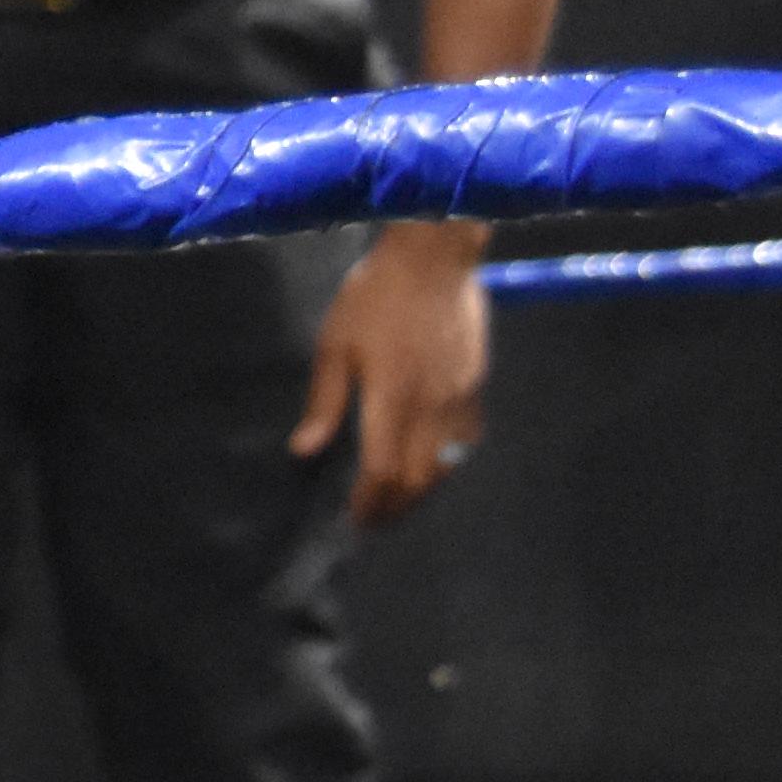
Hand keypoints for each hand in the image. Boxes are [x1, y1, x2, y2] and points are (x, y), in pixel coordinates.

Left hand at [293, 223, 491, 526]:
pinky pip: (466, 442)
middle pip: (418, 478)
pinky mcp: (476, 386)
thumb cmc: (374, 296)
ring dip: (422, 491)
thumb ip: (324, 401)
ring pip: (447, 466)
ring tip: (399, 503)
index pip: (383, 471)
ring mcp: (460, 399)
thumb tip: (305, 448)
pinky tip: (432, 466)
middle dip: (396, 507)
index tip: (356, 523)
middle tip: (375, 523)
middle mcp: (431, 408)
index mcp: (392, 399)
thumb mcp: (335, 344)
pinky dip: (447, 464)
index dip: (370, 504)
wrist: (434, 257)